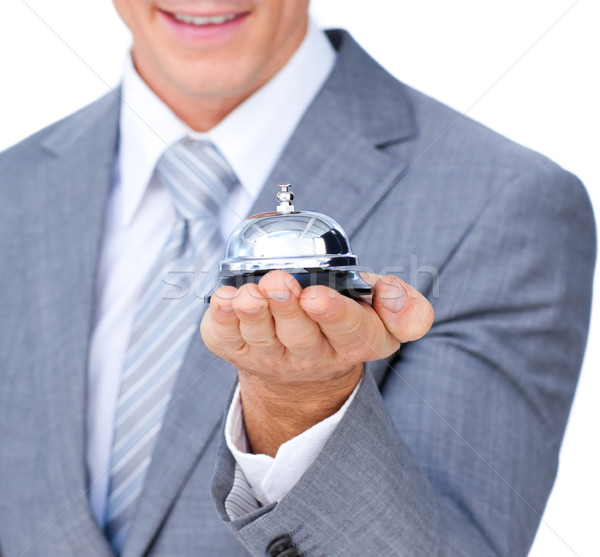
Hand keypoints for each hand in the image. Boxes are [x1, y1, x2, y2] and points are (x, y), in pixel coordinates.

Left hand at [200, 270, 432, 455]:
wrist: (301, 363)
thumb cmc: (339, 321)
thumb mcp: (380, 313)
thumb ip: (404, 306)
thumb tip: (395, 296)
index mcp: (352, 342)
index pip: (349, 330)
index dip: (333, 313)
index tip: (318, 296)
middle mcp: (311, 355)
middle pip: (300, 335)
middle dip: (288, 308)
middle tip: (280, 282)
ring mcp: (270, 356)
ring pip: (261, 338)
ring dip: (253, 315)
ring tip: (248, 294)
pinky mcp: (237, 350)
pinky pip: (226, 339)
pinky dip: (220, 320)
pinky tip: (222, 301)